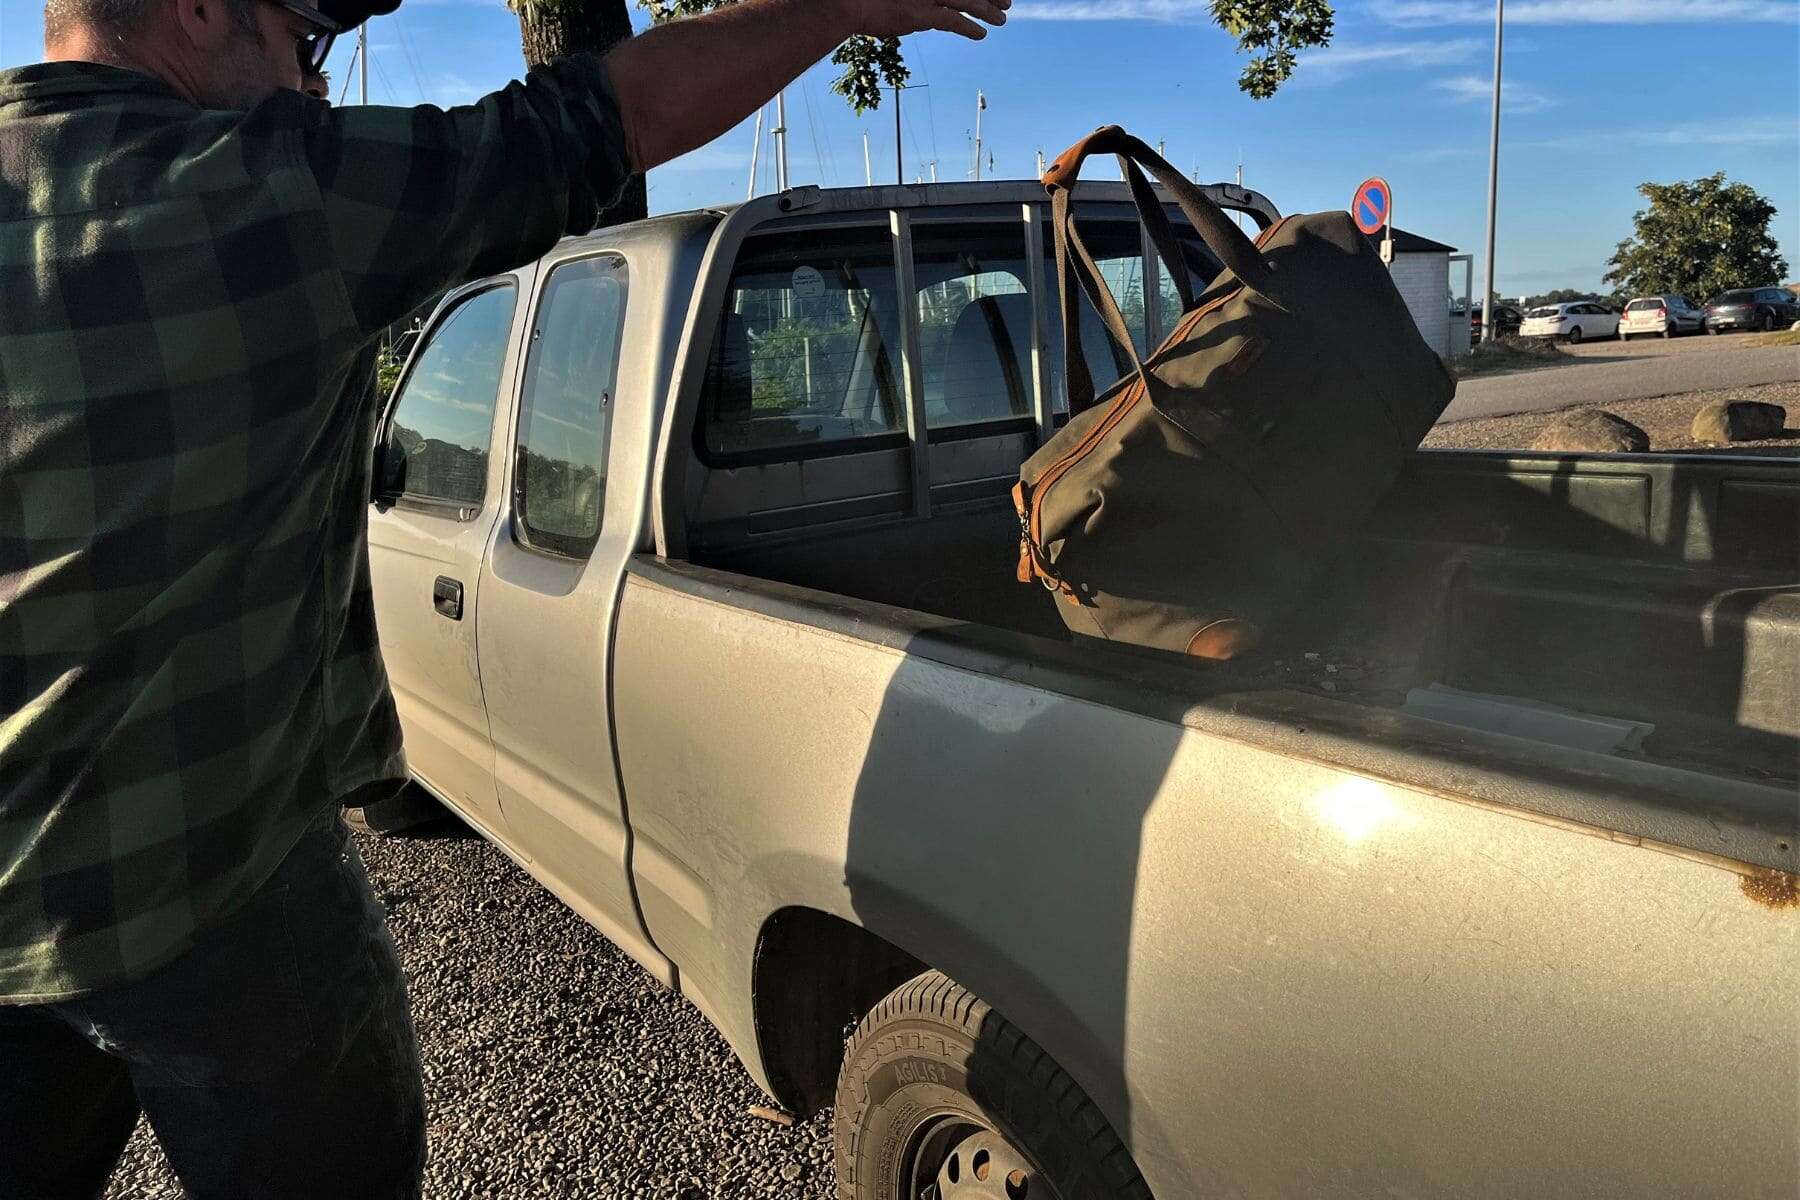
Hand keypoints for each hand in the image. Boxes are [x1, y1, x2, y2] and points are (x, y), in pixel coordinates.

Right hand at [847, 0, 1010, 39]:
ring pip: (966, 0)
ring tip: (1003, 19)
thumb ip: (915, 1)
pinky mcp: (922, 14)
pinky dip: (968, 28)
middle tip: (1006, 2)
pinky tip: (981, 35)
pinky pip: (952, 21)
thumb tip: (926, 12)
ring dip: (987, 10)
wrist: (848, 3)